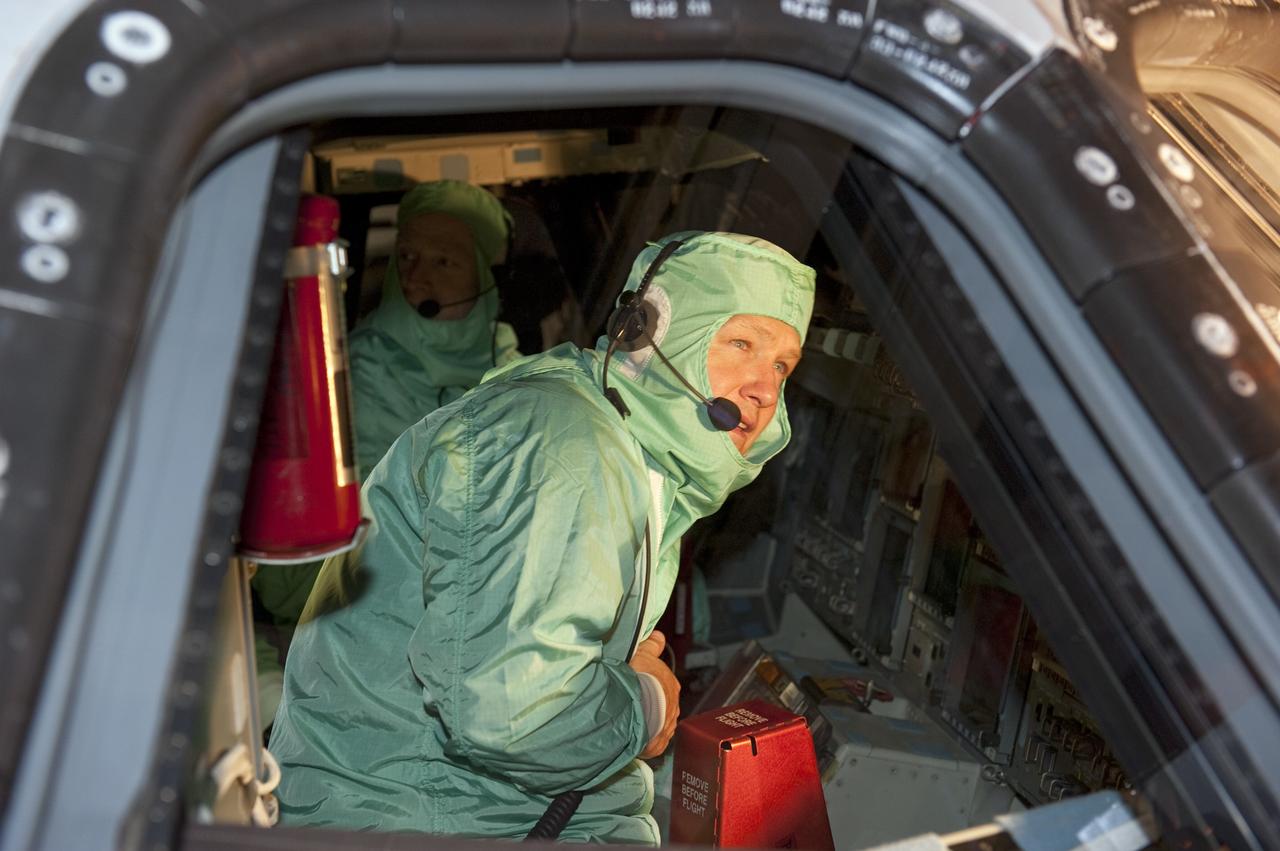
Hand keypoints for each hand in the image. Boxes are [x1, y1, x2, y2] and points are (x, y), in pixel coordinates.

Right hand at [628, 631, 679, 758]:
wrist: (636, 702)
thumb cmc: (639, 676)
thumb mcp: (643, 653)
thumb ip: (652, 645)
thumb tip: (659, 635)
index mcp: (671, 685)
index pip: (663, 687)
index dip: (653, 687)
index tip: (643, 688)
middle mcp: (673, 706)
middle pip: (662, 707)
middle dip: (651, 707)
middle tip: (634, 706)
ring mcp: (667, 726)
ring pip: (658, 725)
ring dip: (648, 724)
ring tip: (632, 723)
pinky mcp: (658, 744)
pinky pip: (652, 744)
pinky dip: (645, 742)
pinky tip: (634, 739)